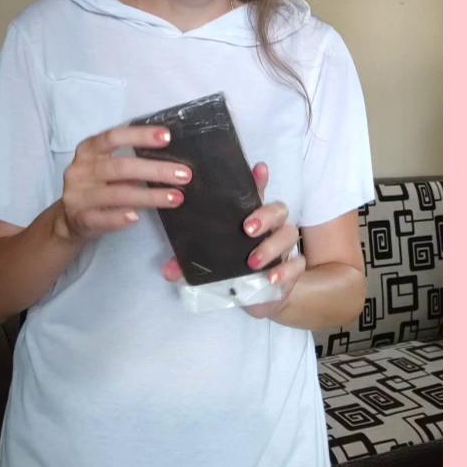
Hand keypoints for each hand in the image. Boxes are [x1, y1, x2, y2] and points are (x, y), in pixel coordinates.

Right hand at [56, 125, 191, 242]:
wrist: (69, 219)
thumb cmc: (98, 185)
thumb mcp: (106, 166)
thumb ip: (130, 160)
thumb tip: (171, 161)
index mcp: (88, 150)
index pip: (113, 137)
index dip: (140, 136)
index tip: (167, 137)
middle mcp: (80, 170)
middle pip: (120, 167)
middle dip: (155, 170)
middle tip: (184, 174)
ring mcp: (77, 195)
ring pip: (117, 194)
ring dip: (150, 196)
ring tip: (176, 198)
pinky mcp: (79, 219)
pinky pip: (102, 218)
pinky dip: (120, 218)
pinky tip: (138, 217)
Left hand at [162, 162, 305, 318]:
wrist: (255, 298)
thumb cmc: (232, 270)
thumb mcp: (210, 265)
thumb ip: (190, 264)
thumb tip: (168, 269)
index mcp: (250, 218)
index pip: (255, 193)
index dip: (259, 179)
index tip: (258, 168)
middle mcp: (270, 228)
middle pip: (277, 209)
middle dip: (264, 215)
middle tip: (247, 228)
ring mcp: (284, 248)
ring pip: (289, 234)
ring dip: (271, 246)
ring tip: (252, 261)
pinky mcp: (291, 270)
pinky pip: (297, 264)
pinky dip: (286, 271)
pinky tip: (271, 278)